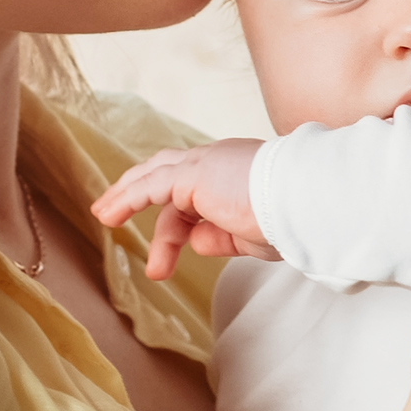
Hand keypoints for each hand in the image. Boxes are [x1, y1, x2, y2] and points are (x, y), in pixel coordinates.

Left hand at [91, 140, 274, 277]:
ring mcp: (205, 164)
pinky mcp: (192, 175)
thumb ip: (221, 236)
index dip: (183, 222)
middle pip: (168, 175)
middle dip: (140, 190)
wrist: (305, 201)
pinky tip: (111, 213)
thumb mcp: (251, 235)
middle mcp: (219, 162)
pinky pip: (151, 185)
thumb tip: (195, 242)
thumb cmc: (292, 219)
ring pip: (155, 176)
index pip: (199, 191)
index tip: (181, 248)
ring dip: (127, 196)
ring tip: (104, 214)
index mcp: (237, 172)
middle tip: (115, 210)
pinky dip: (129, 197)